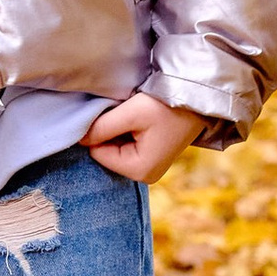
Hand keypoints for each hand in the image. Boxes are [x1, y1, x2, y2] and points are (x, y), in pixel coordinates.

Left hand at [83, 93, 202, 182]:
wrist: (197, 99)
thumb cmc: (166, 106)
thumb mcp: (131, 113)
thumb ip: (102, 127)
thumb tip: (79, 138)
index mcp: (139, 170)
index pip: (98, 152)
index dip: (101, 131)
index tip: (118, 114)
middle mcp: (144, 176)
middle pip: (107, 153)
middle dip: (111, 132)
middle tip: (129, 114)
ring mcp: (149, 169)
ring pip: (115, 148)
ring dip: (120, 131)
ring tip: (138, 117)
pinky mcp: (152, 159)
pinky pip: (127, 147)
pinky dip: (129, 132)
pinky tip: (142, 121)